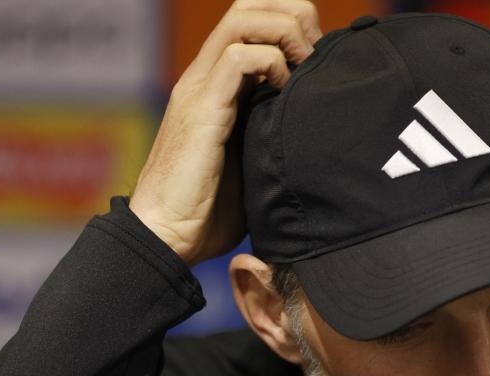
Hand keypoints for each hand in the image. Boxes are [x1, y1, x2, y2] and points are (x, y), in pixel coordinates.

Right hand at [129, 0, 320, 265]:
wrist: (165, 238)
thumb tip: (324, 141)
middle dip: (294, 17)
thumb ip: (278, 140)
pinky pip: (237, 58)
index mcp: (221, 85)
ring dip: (286, 34)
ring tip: (304, 69)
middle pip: (250, 6)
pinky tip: (285, 95)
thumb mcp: (256, 166)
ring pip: (243, 19)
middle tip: (317, 57)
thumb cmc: (210, 214)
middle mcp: (207, 76)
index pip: (257, 21)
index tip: (323, 64)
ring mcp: (201, 88)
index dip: (296, 27)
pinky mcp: (201, 109)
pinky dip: (270, 64)